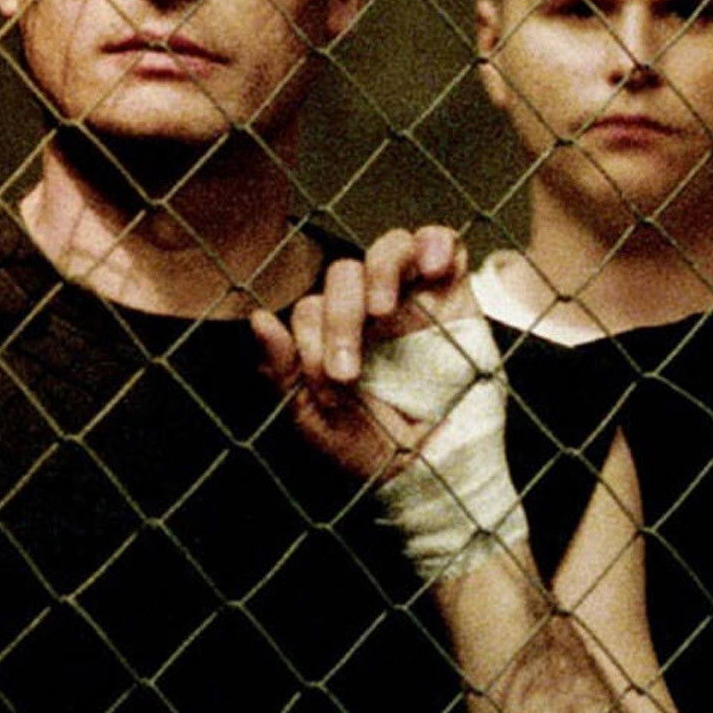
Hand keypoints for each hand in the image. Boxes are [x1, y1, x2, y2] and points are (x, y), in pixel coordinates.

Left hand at [253, 226, 479, 481]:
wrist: (432, 469)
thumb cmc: (370, 449)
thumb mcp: (314, 420)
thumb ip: (283, 371)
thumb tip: (257, 320)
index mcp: (332, 334)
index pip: (311, 306)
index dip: (315, 337)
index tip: (332, 382)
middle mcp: (369, 309)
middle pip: (344, 273)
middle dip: (341, 317)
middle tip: (350, 370)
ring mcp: (413, 297)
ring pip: (390, 248)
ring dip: (381, 271)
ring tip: (383, 310)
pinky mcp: (455, 294)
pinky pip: (447, 246)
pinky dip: (436, 243)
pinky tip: (431, 268)